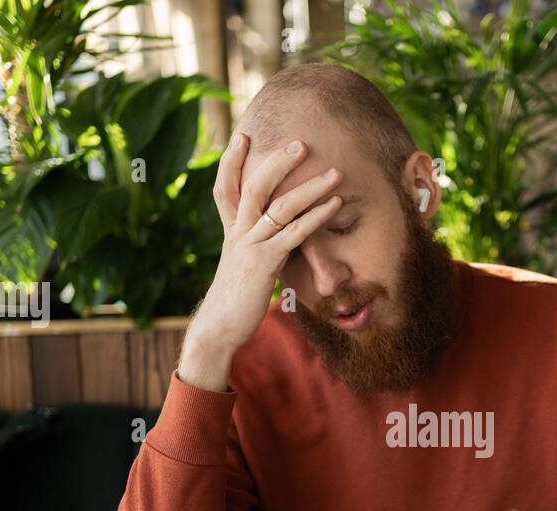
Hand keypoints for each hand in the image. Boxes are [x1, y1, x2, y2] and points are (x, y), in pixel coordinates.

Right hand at [179, 133, 343, 391]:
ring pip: (280, 206)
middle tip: (301, 142)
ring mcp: (250, 245)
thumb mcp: (244, 268)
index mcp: (231, 231)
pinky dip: (317, 216)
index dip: (231, 161)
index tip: (243, 136)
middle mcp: (238, 232)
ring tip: (335, 171)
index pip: (225, 188)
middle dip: (277, 162)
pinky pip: (295, 233)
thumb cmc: (236, 300)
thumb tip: (280, 242)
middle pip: (254, 186)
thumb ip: (258, 248)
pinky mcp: (264, 262)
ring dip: (311, 186)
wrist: (220, 327)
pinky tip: (336, 205)